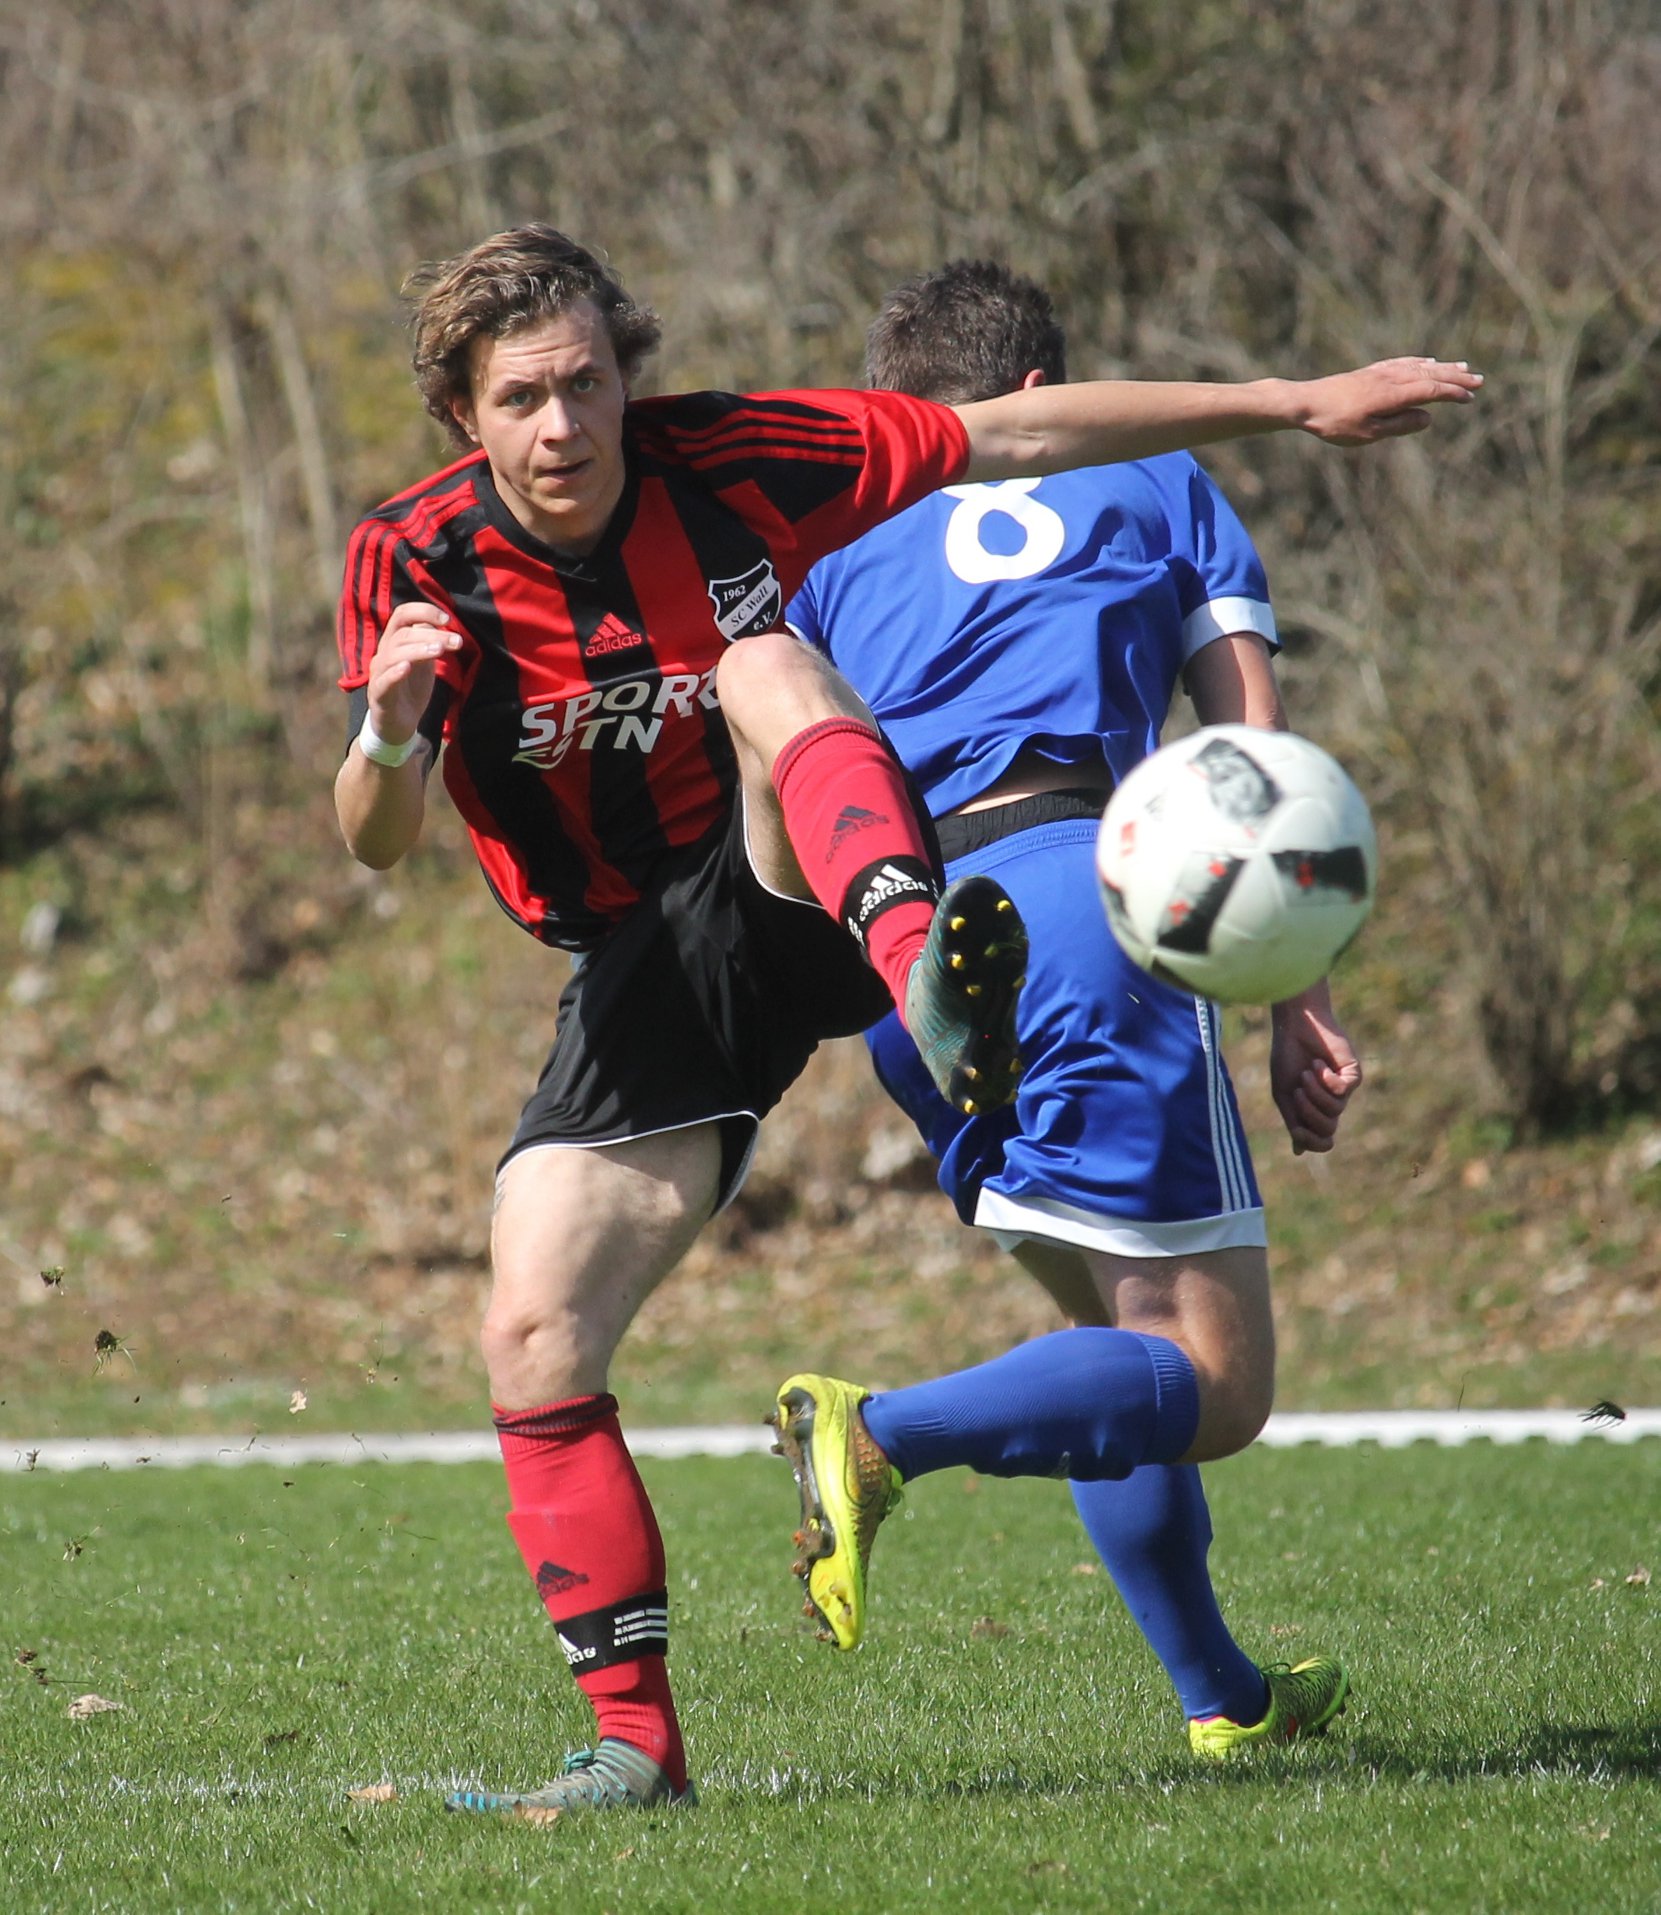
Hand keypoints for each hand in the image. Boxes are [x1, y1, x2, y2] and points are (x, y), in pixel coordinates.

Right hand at [366, 602, 462, 744]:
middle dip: (432, 634)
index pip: (402, 615)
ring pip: (392, 654)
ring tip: (440, 651)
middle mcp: (383, 653)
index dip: (422, 611)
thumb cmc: (412, 689)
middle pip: (402, 634)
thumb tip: (445, 624)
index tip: (447, 619)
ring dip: (418, 649)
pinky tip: (407, 667)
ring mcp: (378, 674)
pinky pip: (383, 681)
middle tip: (457, 642)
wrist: (400, 724)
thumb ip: (431, 643)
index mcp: (394, 642)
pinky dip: (394, 673)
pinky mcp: (378, 695)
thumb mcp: (426, 662)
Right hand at [1270, 981, 1361, 1153]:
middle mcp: (1331, 1102)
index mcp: (1313, 1109)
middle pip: (1328, 1129)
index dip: (1311, 1141)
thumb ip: (1292, 1121)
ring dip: (1315, 1092)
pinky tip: (1319, 1064)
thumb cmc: (1287, 1056)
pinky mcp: (1353, 1074)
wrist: (1295, 1026)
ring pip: (1335, 1111)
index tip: (1297, 1130)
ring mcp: (1343, 1089)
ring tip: (1306, 1072)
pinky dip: (1326, 1079)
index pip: (1322, 1140)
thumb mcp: (1284, 1093)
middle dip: (1309, 1113)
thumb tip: (1299, 1152)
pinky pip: (1342, 1090)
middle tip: (1298, 1090)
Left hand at [1293, 357, 1482, 445]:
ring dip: (1443, 367)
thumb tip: (1428, 418)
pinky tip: (1427, 361)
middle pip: (1430, 374)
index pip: (1432, 390)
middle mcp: (1390, 378)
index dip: (1453, 393)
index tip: (1471, 398)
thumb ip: (1400, 425)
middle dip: (1456, 377)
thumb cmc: (1334, 423)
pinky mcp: (1370, 372)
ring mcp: (1380, 372)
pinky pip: (1403, 363)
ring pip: (1419, 366)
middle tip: (1479, 380)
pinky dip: (1420, 361)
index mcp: (1393, 395)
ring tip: (1462, 367)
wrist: (1305, 402)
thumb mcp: (1368, 433)